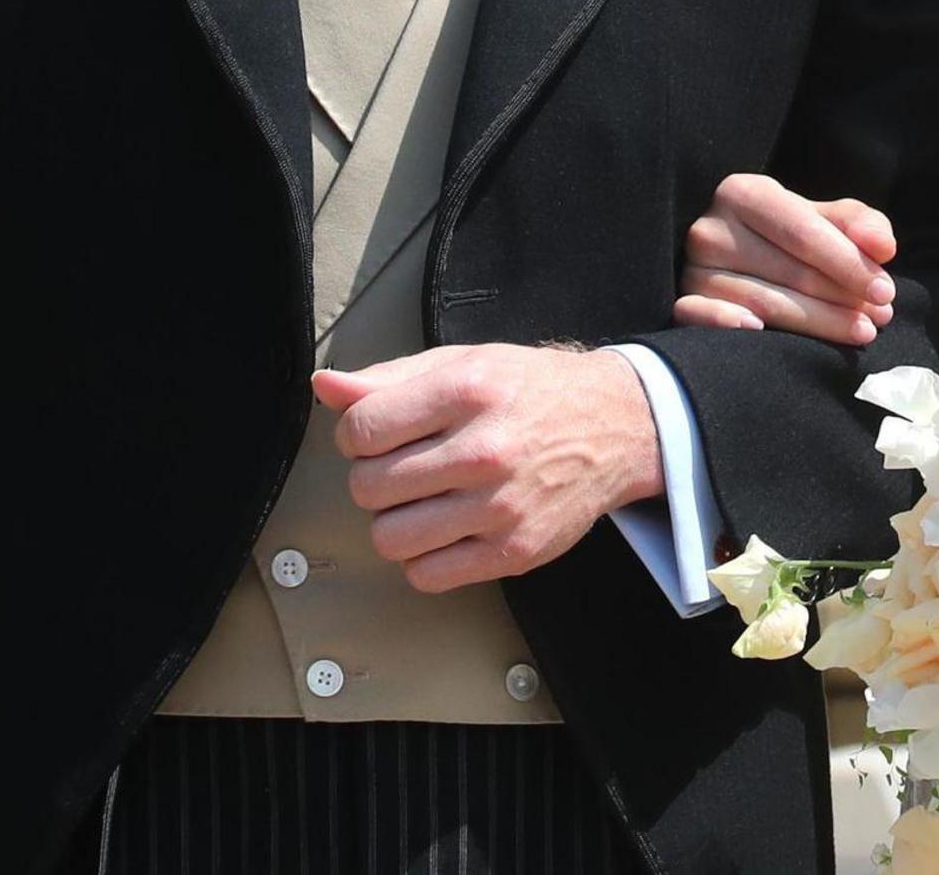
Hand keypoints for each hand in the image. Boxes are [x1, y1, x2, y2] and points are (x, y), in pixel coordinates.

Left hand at [317, 345, 660, 592]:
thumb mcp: (463, 363)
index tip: (374, 436)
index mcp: (466, 391)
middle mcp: (484, 450)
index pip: (361, 430)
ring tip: (421, 501)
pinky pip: (426, 575)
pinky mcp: (513, 551)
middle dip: (373, 478)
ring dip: (394, 521)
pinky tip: (444, 529)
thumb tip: (324, 387)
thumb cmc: (531, 392)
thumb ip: (388, 378)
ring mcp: (500, 506)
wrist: (614, 426)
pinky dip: (423, 558)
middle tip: (404, 467)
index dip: (354, 436)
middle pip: (369, 487)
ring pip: (390, 538)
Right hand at [671, 173, 897, 344]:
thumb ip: (858, 225)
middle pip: (788, 271)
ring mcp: (692, 267)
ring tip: (861, 332)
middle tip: (880, 318)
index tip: (885, 291)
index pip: (802, 231)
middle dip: (842, 297)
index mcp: (742, 193)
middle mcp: (710, 227)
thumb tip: (884, 247)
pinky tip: (762, 335)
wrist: (738, 255)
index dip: (848, 263)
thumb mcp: (822, 220)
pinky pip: (702, 317)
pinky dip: (728, 324)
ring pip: (763, 303)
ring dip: (818, 323)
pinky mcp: (680, 302)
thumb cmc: (788, 238)